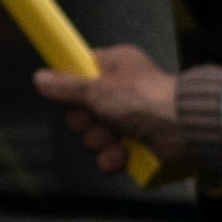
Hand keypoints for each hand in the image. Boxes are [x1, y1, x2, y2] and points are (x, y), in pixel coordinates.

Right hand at [32, 49, 200, 177]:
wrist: (183, 129)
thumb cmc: (143, 98)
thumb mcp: (97, 89)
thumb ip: (66, 87)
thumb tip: (39, 78)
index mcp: (116, 65)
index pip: (82, 72)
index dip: (70, 87)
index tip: (66, 97)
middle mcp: (123, 89)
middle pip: (84, 108)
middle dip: (86, 122)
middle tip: (95, 121)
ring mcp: (131, 116)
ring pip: (96, 133)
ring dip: (101, 141)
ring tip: (114, 140)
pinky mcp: (138, 141)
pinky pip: (112, 151)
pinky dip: (114, 156)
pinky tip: (121, 155)